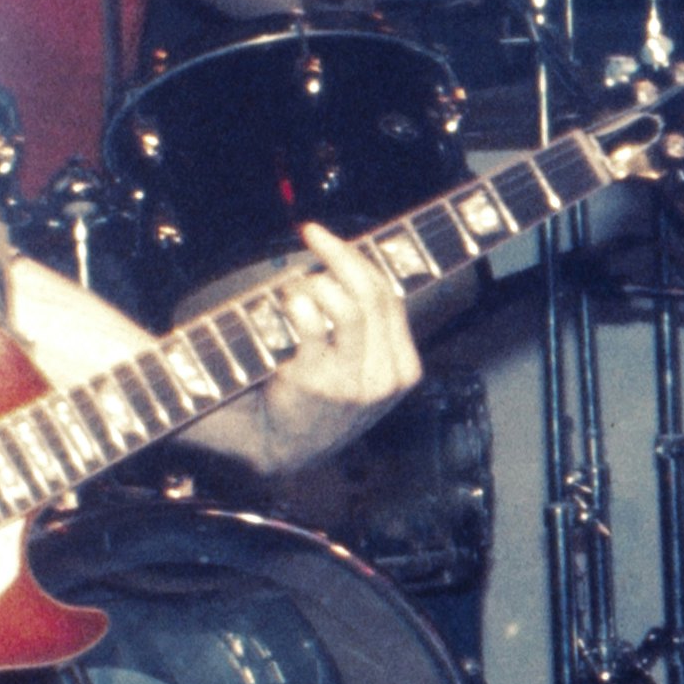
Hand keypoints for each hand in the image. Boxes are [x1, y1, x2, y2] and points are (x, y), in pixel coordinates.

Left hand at [242, 223, 419, 466]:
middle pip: (372, 295)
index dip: (359, 261)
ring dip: (315, 283)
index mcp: (403, 371)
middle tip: (312, 235)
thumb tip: (352, 265)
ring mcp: (351, 382)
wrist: (280, 449)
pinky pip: (309, 323)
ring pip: (347, 305)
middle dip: (340, 255)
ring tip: (293, 288)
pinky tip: (282, 305)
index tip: (329, 240)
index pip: (390, 299)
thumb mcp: (363, 373)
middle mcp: (383, 378)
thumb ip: (368, 330)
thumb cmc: (317, 402)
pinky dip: (294, 303)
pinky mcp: (314, 382)